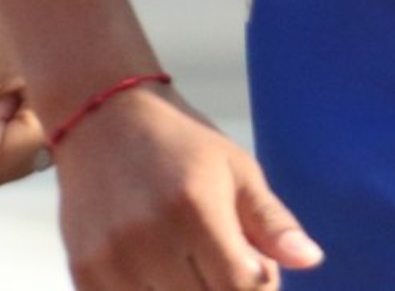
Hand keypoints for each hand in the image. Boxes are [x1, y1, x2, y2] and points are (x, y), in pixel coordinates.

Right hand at [57, 83, 319, 287]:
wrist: (105, 121)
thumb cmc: (183, 147)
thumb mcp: (238, 173)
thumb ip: (272, 223)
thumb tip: (311, 261)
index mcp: (195, 211)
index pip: (240, 285)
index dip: (260, 285)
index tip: (260, 269)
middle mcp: (147, 239)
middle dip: (226, 288)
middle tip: (229, 259)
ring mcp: (109, 260)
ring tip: (194, 258)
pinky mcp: (83, 272)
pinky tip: (164, 267)